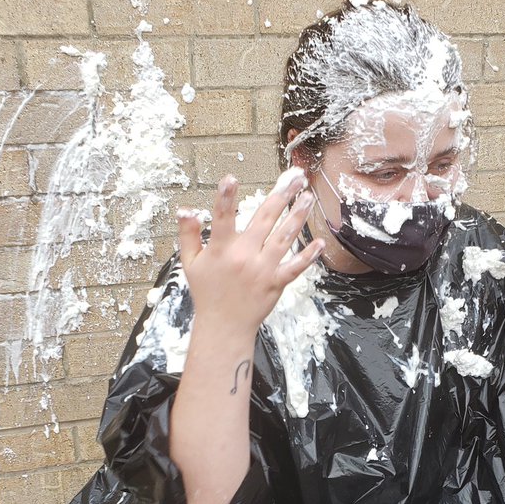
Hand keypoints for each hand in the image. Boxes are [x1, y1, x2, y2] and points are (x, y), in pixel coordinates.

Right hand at [176, 170, 325, 334]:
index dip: (225, 198)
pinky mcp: (276, 283)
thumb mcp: (191, 264)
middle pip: (264, 218)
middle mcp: (244, 256)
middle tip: (295, 177)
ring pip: (284, 237)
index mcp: (221, 249)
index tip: (231, 178)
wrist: (224, 327)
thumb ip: (189, 235)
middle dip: (281, 195)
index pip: (222, 218)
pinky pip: (295, 267)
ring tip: (309, 197)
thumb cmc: (207, 293)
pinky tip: (319, 242)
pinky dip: (308, 256)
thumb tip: (185, 210)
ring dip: (298, 215)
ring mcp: (262, 269)